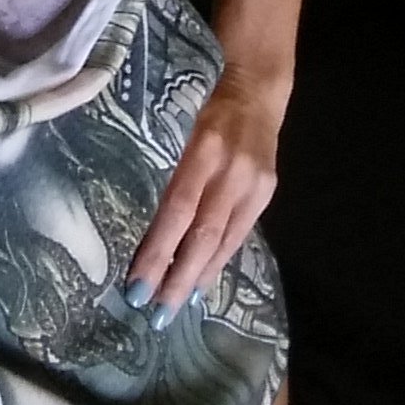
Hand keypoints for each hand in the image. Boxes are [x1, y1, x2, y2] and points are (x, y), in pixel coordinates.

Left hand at [123, 67, 285, 328]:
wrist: (261, 93)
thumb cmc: (212, 115)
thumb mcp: (187, 138)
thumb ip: (177, 183)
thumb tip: (156, 236)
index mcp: (205, 151)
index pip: (177, 211)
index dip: (158, 250)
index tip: (137, 283)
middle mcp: (232, 172)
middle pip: (202, 235)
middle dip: (177, 276)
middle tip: (155, 311)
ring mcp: (255, 186)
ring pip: (223, 242)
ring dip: (197, 276)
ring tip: (174, 304)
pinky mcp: (267, 195)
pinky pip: (239, 235)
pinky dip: (218, 261)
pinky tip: (202, 280)